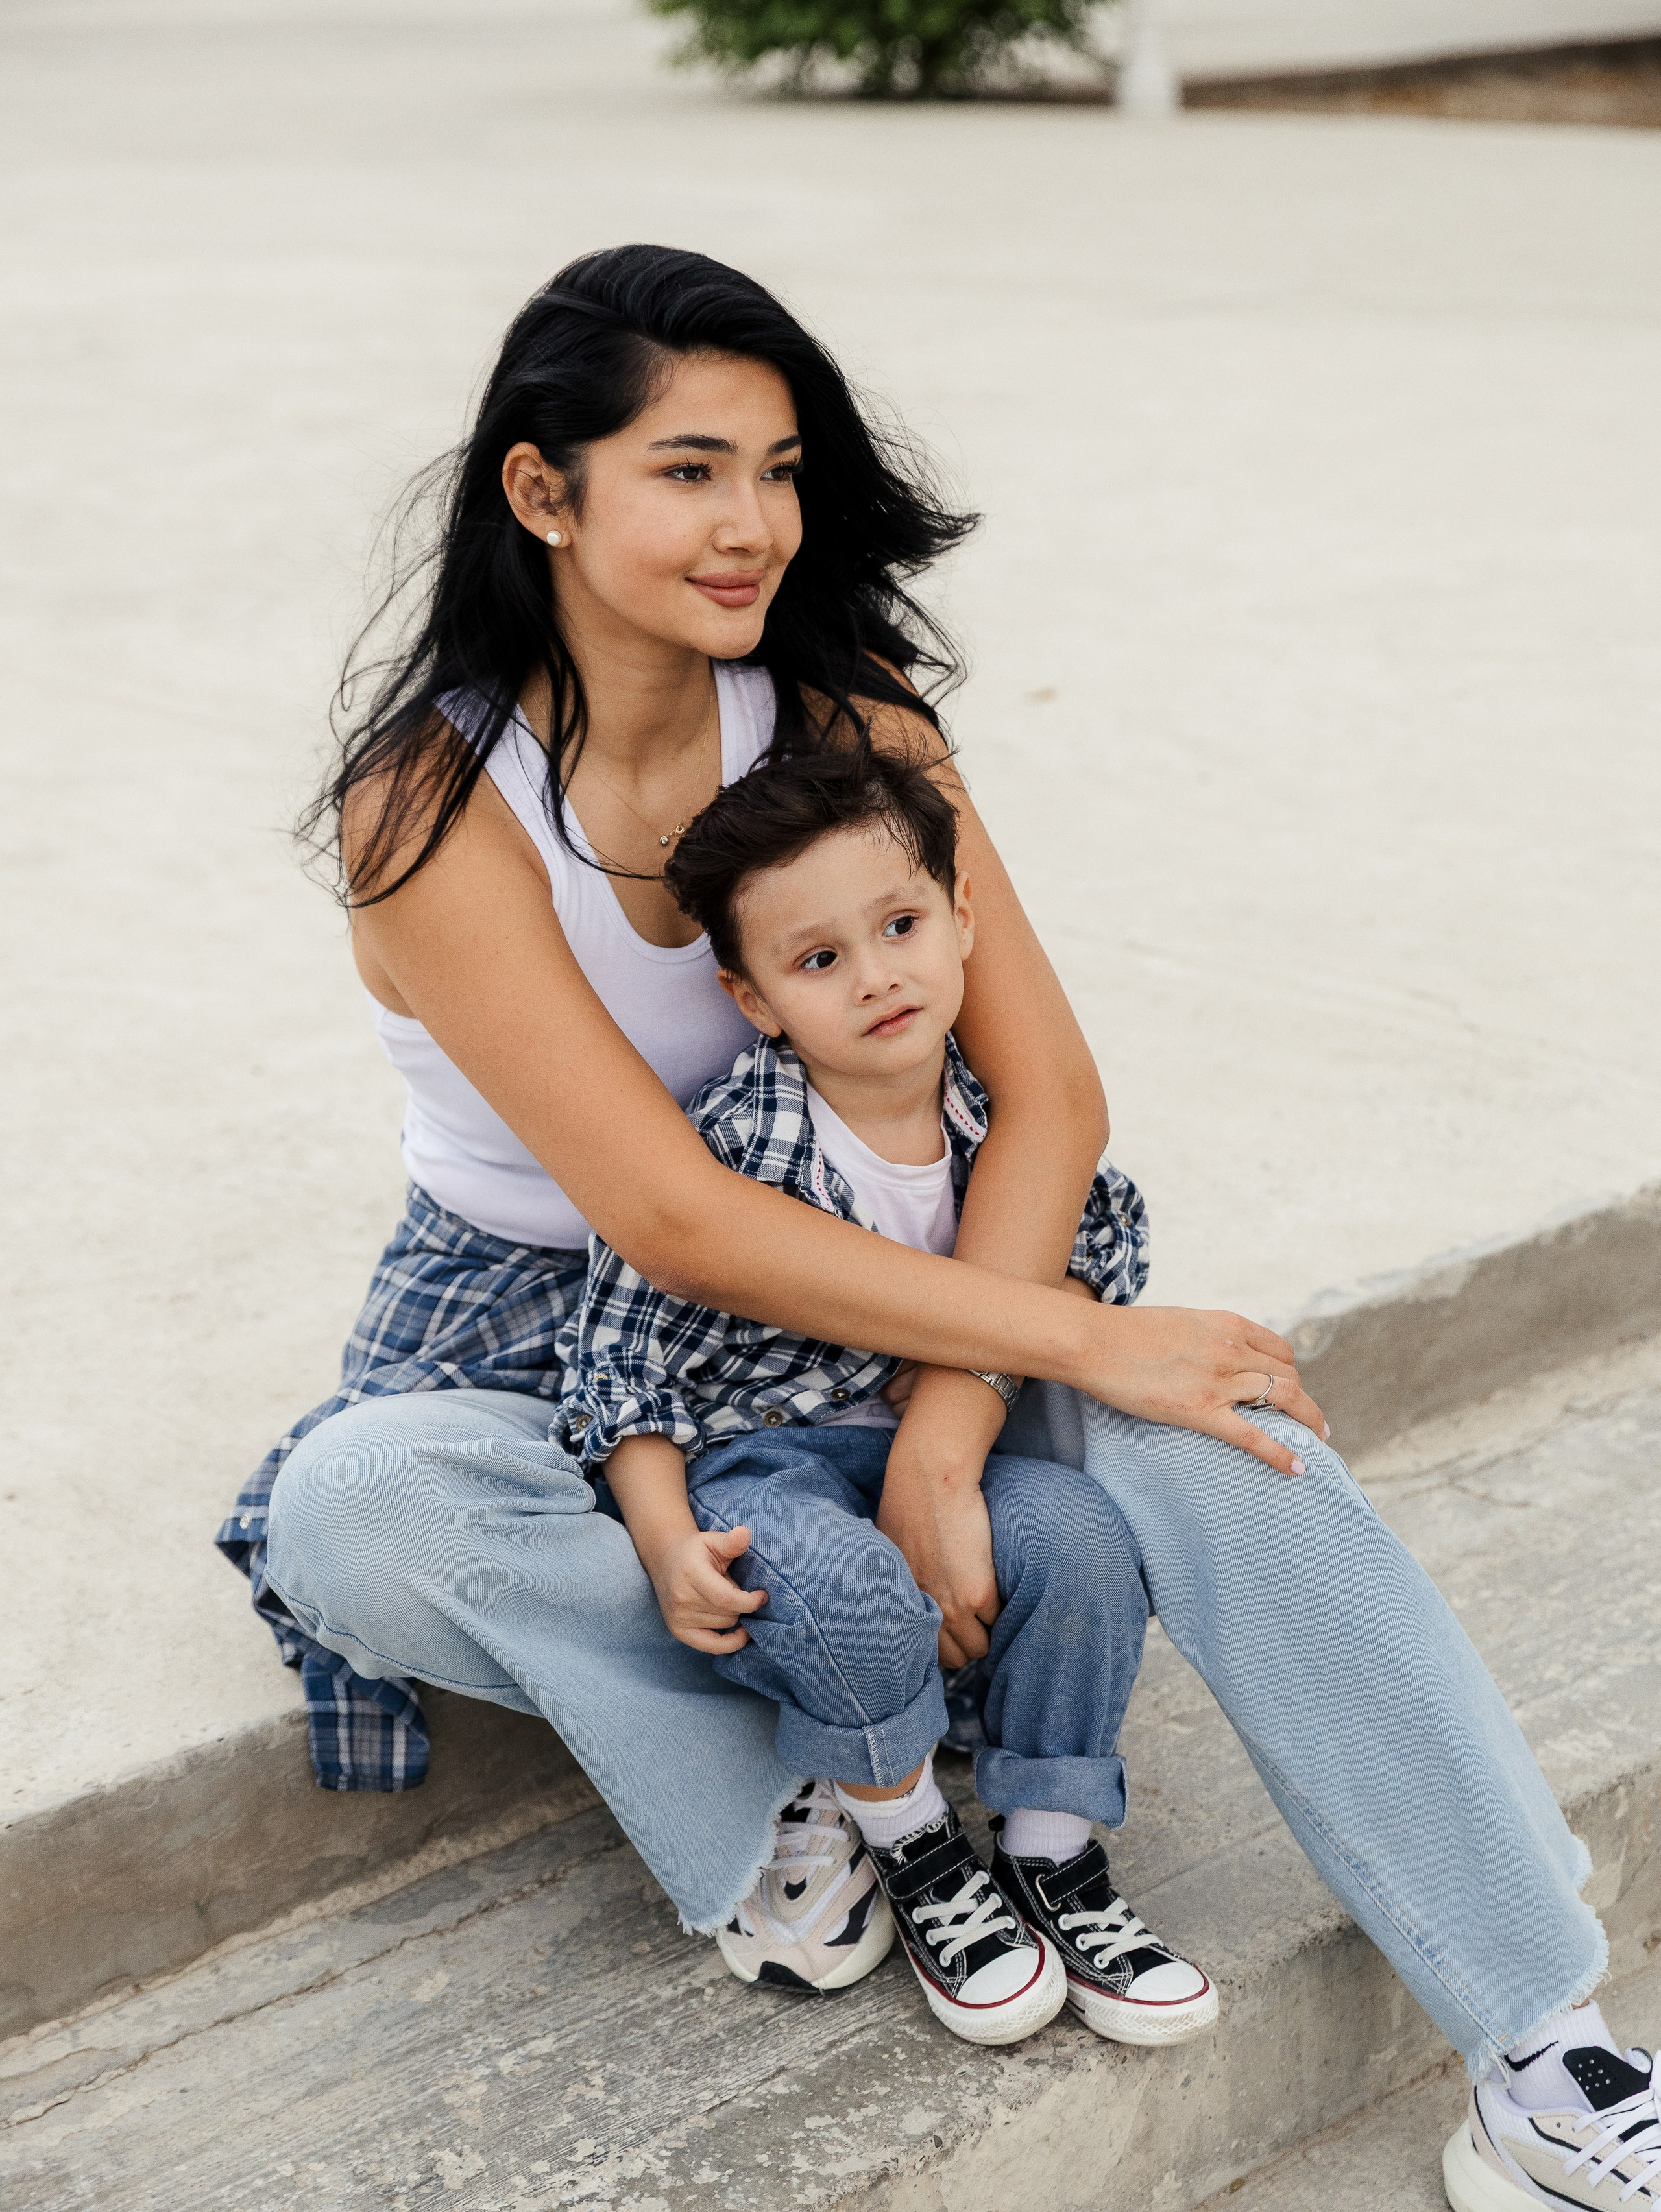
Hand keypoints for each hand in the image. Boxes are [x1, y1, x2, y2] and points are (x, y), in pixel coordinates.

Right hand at [638, 1522, 766, 1654]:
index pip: (727, 1599)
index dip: (750, 1601)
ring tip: (722, 1596)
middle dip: (740, 1603)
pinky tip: (742, 1632)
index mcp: (691, 1573)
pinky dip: (731, 1642)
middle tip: (734, 1587)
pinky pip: (712, 1646)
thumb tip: (744, 1533)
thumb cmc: (697, 1551)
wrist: (666, 1560)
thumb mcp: (714, 1540)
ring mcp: (678, 1616)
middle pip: (728, 1613)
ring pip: (724, 1625)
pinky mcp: (678, 1630)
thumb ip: (731, 1541)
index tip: (763, 1595)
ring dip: (732, 1614)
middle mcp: (681, 1598)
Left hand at [881, 1366, 1006, 1665]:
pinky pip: (997, 1620)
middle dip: (967, 1645)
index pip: (926, 1649)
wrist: (930, 1475)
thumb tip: (910, 1585)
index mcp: (903, 1598)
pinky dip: (1001, 1613)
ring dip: (988, 1634)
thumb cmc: (908, 1500)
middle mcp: (924, 1608)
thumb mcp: (891, 1546)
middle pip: (955, 1657)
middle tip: (977, 1626)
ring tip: (991, 1615)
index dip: (943, 1644)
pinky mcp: (979, 1592)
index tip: (954, 1635)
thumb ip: (903, 1574)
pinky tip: (1000, 1594)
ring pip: (980, 1647)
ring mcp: (952, 1605)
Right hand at [1082, 1306, 1328, 1477]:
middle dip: (1303, 1399)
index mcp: (1228, 1324)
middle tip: (1310, 1421)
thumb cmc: (1127, 1333)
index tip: (1289, 1389)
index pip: (1281, 1350)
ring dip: (1309, 1421)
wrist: (1094, 1342)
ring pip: (1283, 1400)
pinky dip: (1281, 1455)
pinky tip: (1297, 1470)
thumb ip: (1207, 1337)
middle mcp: (1231, 1349)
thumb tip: (1217, 1355)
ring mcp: (1218, 1381)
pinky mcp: (1200, 1411)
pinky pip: (1253, 1437)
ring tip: (1319, 1439)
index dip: (1290, 1371)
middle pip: (1288, 1376)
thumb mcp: (1181, 1322)